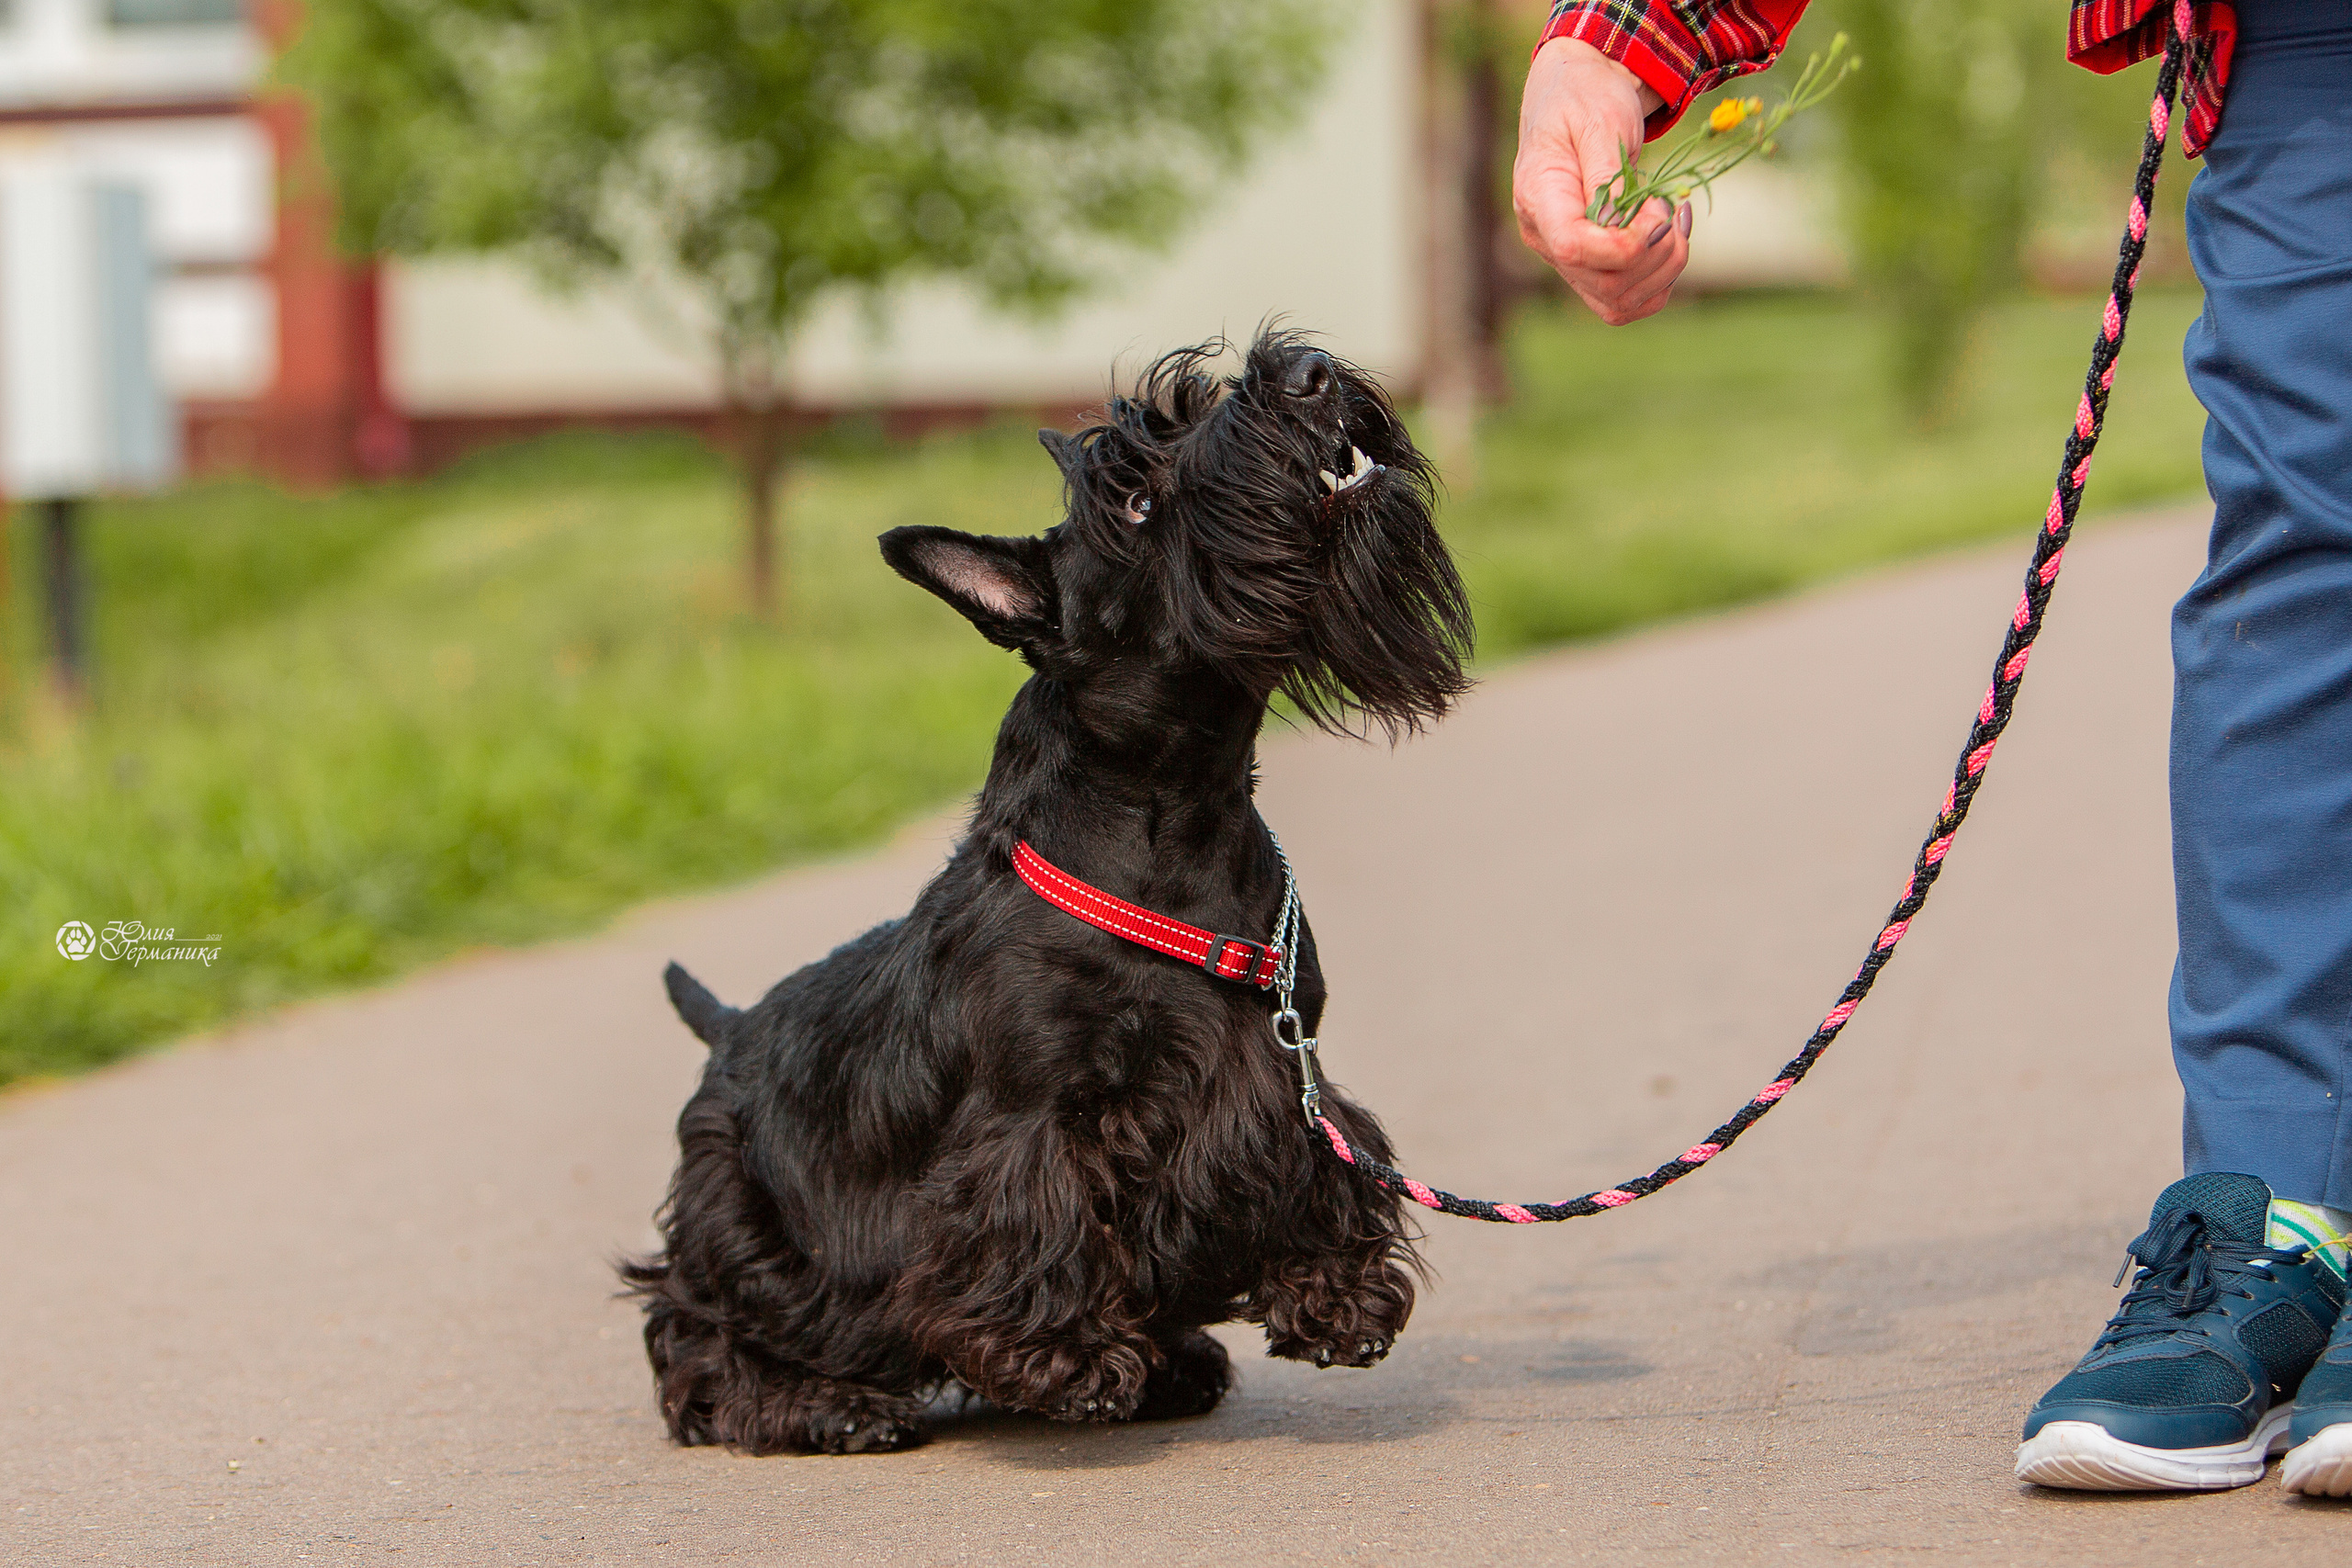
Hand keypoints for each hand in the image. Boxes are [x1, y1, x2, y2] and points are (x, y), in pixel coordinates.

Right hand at [1513, 37, 1690, 324]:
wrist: (1579, 95)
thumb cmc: (1588, 98)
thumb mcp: (1601, 121)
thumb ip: (1608, 175)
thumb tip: (1621, 224)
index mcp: (1539, 199)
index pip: (1573, 248)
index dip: (1624, 245)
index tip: (1657, 212)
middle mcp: (1546, 240)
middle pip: (1604, 285)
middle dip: (1655, 254)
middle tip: (1668, 207)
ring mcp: (1567, 260)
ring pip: (1619, 303)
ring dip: (1663, 268)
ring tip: (1673, 219)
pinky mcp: (1591, 266)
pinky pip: (1629, 301)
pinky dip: (1661, 278)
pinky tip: (1670, 236)